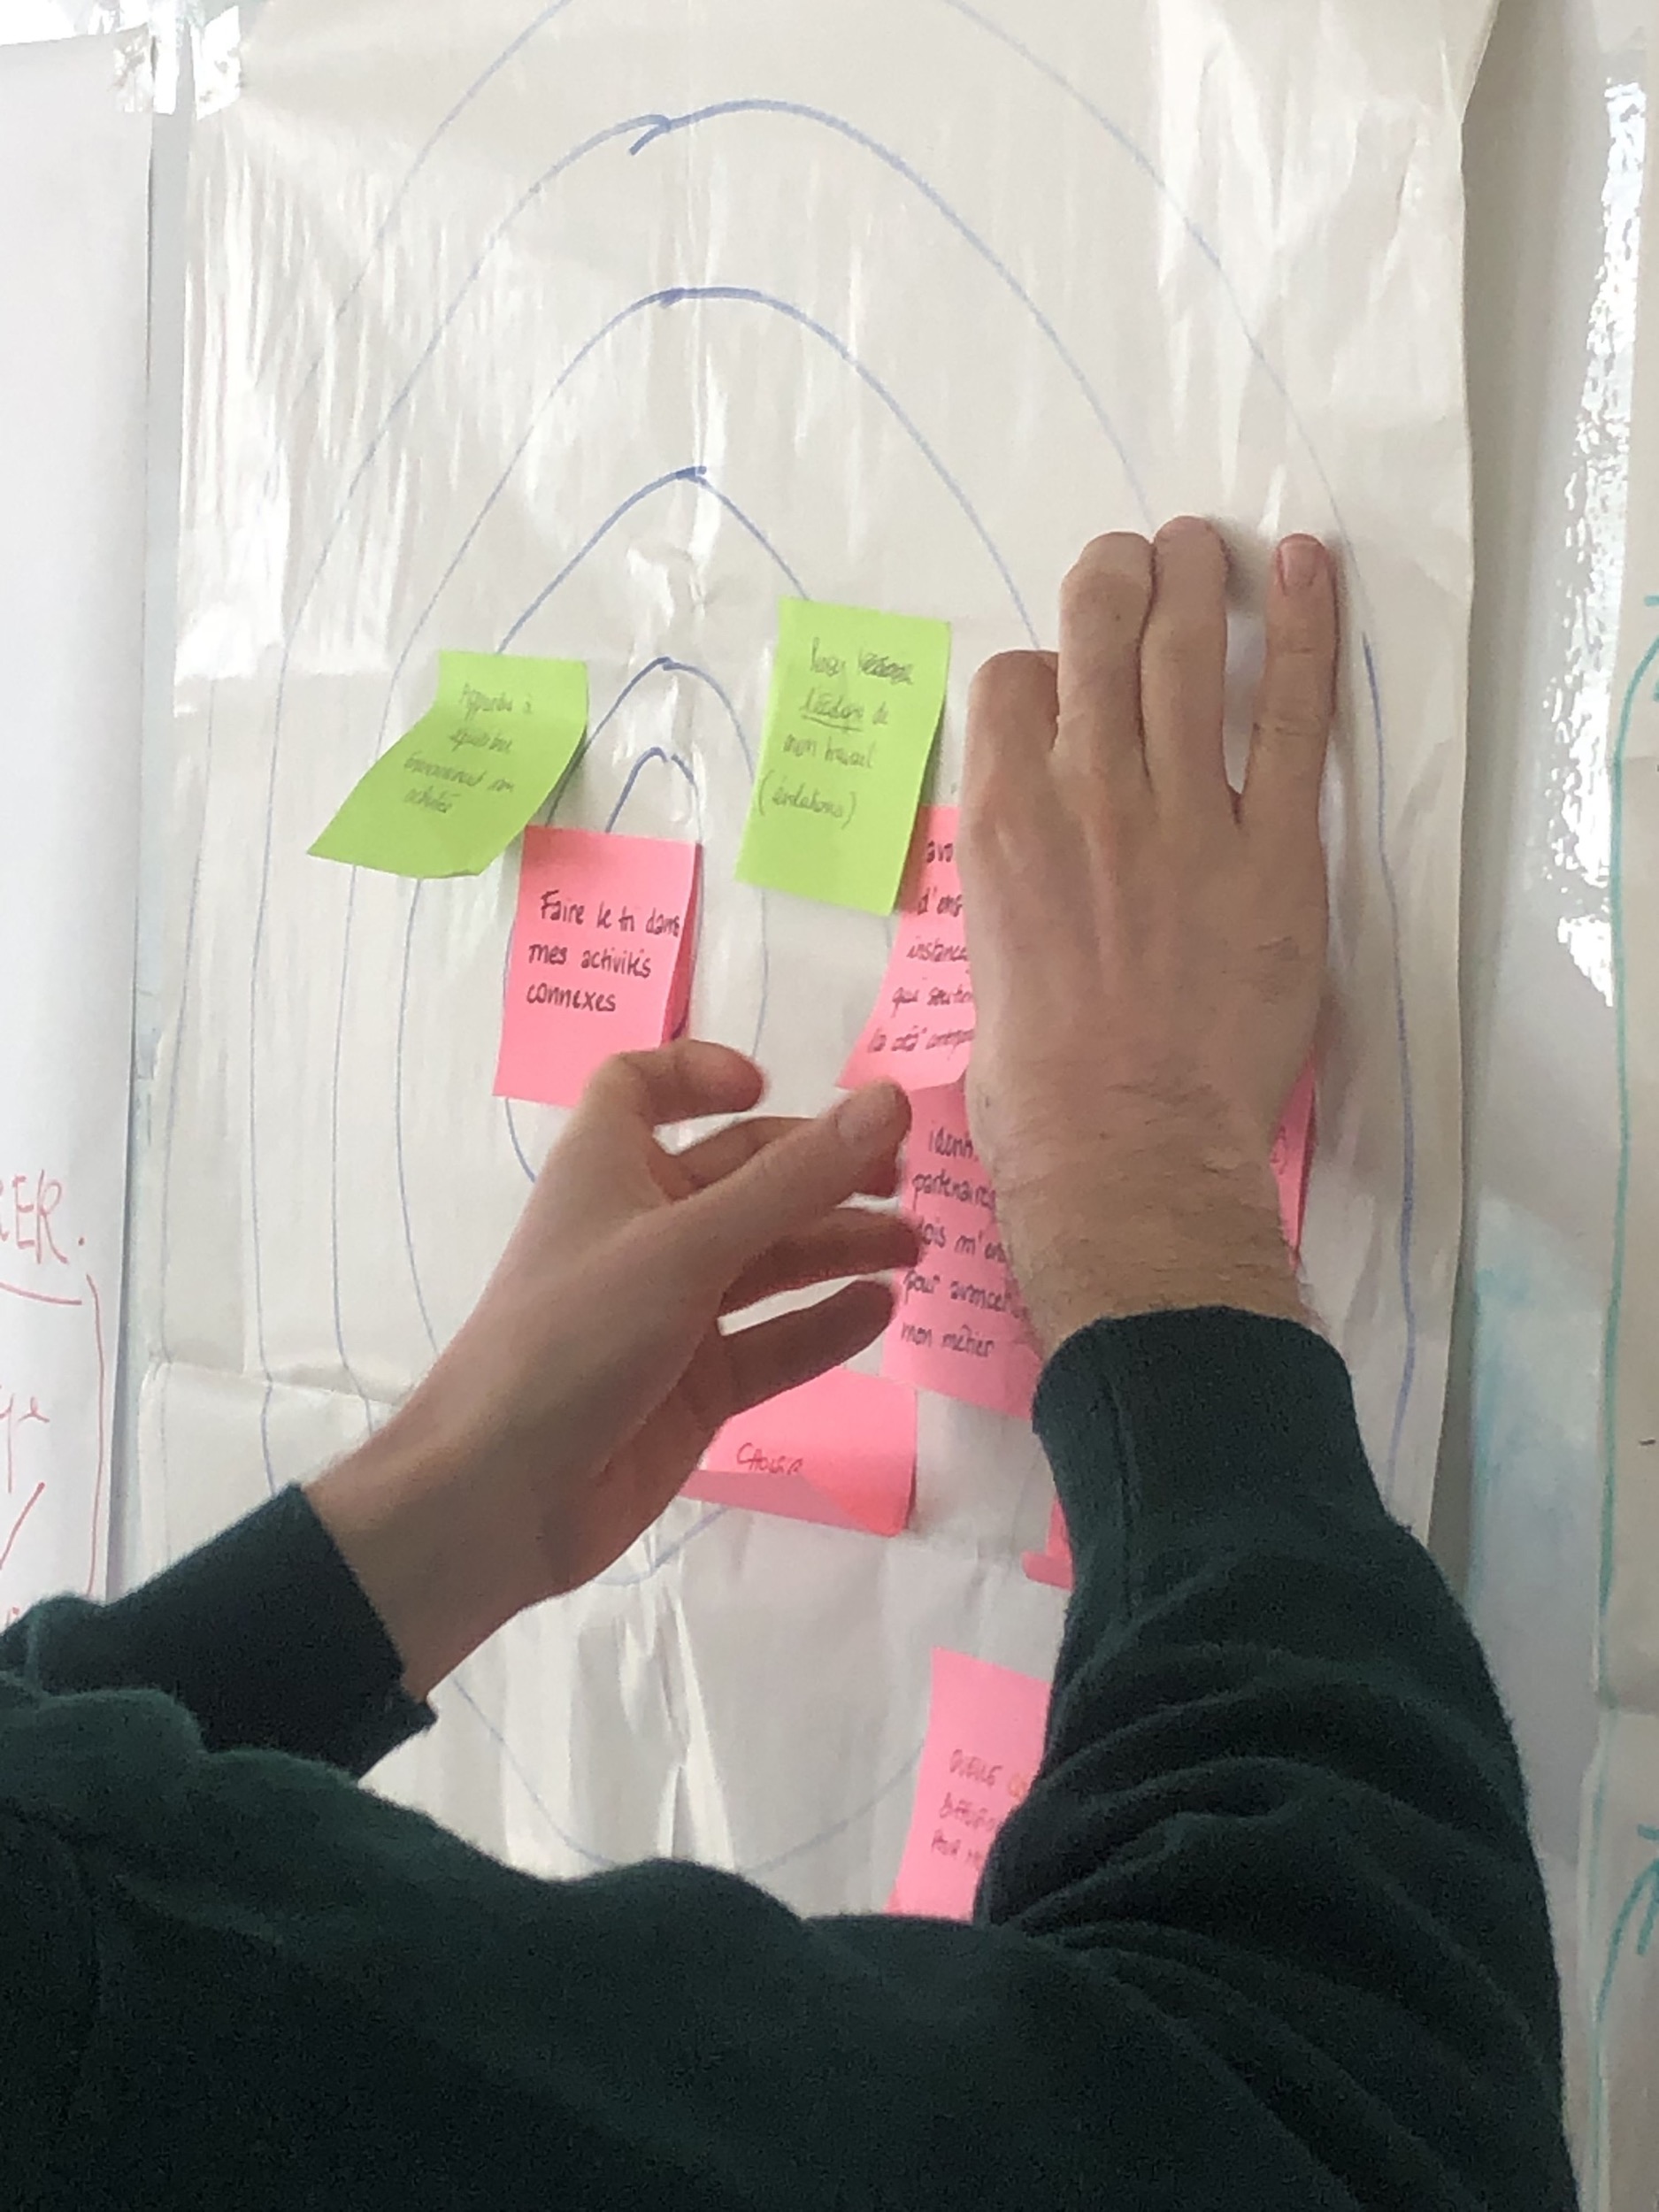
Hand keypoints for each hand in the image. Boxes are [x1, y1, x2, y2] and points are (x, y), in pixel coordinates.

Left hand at [309, 1043, 917, 1696]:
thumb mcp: (687, 1246)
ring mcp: (672, 1311)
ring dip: (837, 1246)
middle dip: (817, 1170)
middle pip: (740, 1175)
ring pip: (768, 1260)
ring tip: (912, 1249)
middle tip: (902, 1179)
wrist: (501, 1497)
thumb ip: (794, 1180)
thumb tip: (889, 1103)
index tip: (768, 1086)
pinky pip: (774, 1341)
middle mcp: (643, 1229)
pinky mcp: (698, 1385)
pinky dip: (824, 1323)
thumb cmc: (575, 1338)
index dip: (697, 1074)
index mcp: (609, 1169)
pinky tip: (879, 1311)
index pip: (641, 1088)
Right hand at [960, 519, 1338, 1352]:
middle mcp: (1088, 791)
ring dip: (1196, 576)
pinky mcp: (1275, 850)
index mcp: (1003, 820)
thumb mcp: (986, 958)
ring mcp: (1186, 813)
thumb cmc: (1035, 1086)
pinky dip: (1302, 631)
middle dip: (1113, 575)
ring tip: (1204, 543)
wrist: (1127, 1147)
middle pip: (1096, 630)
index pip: (1011, 681)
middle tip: (1136, 560)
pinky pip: (1293, 716)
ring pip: (1189, 650)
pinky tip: (1305, 568)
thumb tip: (1039, 852)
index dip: (1038, 670)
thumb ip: (1014, 877)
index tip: (1062, 691)